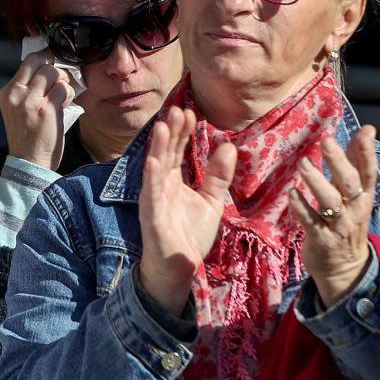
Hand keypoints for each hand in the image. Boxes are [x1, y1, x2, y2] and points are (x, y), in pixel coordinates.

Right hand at [0, 51, 78, 169]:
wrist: (29, 162)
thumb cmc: (27, 136)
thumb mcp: (18, 108)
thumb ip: (28, 88)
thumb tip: (48, 67)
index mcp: (7, 92)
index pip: (27, 61)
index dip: (44, 57)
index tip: (52, 61)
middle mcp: (16, 93)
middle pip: (41, 62)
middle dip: (55, 69)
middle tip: (59, 80)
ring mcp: (31, 100)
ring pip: (54, 73)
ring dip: (63, 83)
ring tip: (61, 96)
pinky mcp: (47, 109)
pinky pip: (64, 89)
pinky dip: (69, 95)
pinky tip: (65, 105)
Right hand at [136, 106, 234, 314]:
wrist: (180, 270)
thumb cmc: (190, 236)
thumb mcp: (211, 202)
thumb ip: (218, 176)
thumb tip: (229, 146)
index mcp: (173, 181)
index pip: (177, 150)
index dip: (183, 132)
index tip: (191, 112)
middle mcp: (160, 186)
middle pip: (165, 153)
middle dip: (171, 132)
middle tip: (177, 109)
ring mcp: (153, 200)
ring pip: (155, 168)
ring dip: (158, 147)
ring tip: (164, 126)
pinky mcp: (151, 217)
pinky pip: (150, 194)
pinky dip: (151, 177)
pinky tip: (153, 161)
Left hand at [289, 124, 378, 306]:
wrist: (345, 268)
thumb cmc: (347, 220)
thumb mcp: (357, 193)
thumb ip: (358, 162)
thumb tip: (368, 129)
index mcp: (364, 196)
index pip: (369, 172)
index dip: (367, 152)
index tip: (365, 131)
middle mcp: (355, 210)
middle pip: (349, 183)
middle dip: (339, 162)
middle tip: (326, 141)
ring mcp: (338, 226)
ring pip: (330, 202)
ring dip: (316, 181)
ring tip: (303, 164)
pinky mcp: (321, 240)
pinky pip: (311, 222)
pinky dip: (301, 208)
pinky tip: (292, 194)